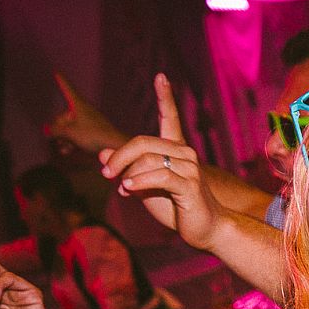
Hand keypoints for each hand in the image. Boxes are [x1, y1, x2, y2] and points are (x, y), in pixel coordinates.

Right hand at [46, 73, 127, 154]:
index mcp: (79, 105)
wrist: (116, 148)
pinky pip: (79, 135)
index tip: (57, 71)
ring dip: (64, 137)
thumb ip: (55, 130)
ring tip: (61, 147)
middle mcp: (85, 111)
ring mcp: (90, 122)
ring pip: (71, 127)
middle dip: (58, 126)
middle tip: (55, 137)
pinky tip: (66, 151)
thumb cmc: (93, 136)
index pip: (68, 89)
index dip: (61, 81)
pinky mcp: (95, 134)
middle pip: (65, 115)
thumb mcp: (69, 132)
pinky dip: (72, 141)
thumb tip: (47, 131)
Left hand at [99, 73, 225, 250]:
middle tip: (106, 174)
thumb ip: (126, 170)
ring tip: (122, 189)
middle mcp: (185, 153)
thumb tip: (103, 155)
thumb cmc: (177, 208)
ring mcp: (190, 168)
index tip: (161, 76)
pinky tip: (128, 189)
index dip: (165, 97)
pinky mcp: (189, 184)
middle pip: (142, 142)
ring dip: (127, 174)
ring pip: (147, 159)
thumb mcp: (145, 186)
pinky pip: (158, 175)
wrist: (206, 231)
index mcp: (176, 150)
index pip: (171, 118)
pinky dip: (138, 182)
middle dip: (119, 157)